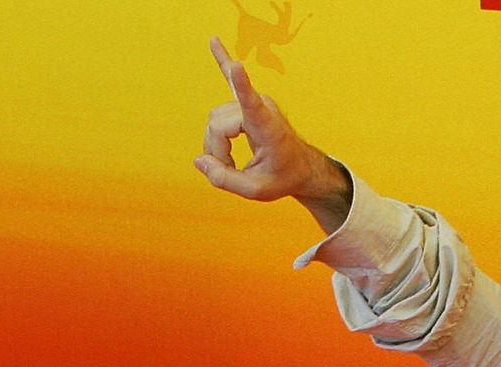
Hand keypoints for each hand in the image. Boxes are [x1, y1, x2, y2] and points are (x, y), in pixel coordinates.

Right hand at [195, 36, 350, 229]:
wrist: (300, 167)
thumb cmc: (281, 177)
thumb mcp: (255, 191)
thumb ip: (225, 179)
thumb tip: (200, 160)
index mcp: (268, 129)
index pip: (252, 105)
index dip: (242, 87)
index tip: (236, 66)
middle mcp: (261, 108)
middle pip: (217, 125)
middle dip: (216, 150)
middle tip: (231, 168)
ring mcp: (254, 102)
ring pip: (214, 120)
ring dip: (216, 144)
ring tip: (231, 159)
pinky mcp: (247, 100)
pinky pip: (231, 80)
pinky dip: (221, 60)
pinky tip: (213, 40)